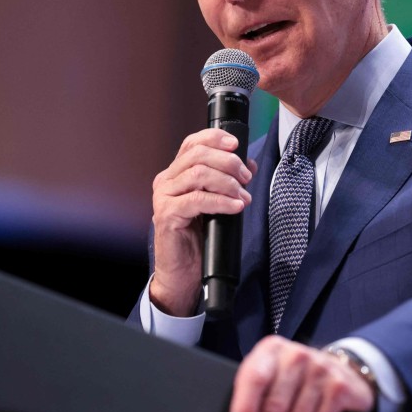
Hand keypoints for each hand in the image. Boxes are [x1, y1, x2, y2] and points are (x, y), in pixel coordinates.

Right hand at [149, 128, 255, 315]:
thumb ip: (227, 181)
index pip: (192, 143)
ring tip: (243, 195)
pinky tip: (235, 206)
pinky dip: (221, 201)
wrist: (183, 272)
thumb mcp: (216, 202)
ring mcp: (163, 197)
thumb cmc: (199, 238)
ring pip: (198, 174)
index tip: (237, 144)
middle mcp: (165, 181)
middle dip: (228, 162)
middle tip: (246, 177)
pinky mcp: (166, 215)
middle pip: (197, 155)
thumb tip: (248, 164)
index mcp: (175, 174)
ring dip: (227, 182)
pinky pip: (197, 200)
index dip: (214, 139)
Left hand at [230, 336, 375, 411]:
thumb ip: (253, 390)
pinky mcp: (338, 389)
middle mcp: (296, 357)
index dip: (246, 406)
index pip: (256, 377)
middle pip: (276, 404)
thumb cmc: (291, 375)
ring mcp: (320, 371)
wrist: (338, 367)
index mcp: (271, 350)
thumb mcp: (270, 370)